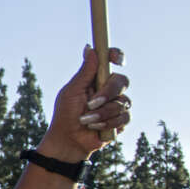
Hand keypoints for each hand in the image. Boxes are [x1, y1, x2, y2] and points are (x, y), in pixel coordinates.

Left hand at [38, 46, 129, 161]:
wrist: (68, 140)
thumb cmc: (65, 114)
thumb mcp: (72, 91)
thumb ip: (84, 72)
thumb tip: (89, 48)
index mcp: (96, 79)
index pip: (111, 61)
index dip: (117, 56)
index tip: (116, 59)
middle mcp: (109, 90)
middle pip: (122, 81)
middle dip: (108, 93)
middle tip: (91, 103)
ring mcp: (117, 105)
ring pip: (124, 102)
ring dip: (103, 113)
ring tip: (86, 120)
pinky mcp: (121, 121)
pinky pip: (124, 118)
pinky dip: (107, 123)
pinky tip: (95, 128)